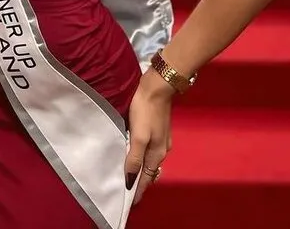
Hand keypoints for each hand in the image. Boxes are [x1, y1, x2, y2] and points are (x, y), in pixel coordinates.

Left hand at [125, 68, 172, 203]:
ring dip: (141, 169)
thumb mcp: (138, 135)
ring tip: (130, 175)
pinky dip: (143, 157)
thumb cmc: (146, 110)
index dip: (139, 189)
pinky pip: (150, 150)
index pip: (147, 178)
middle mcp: (162, 149)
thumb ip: (134, 157)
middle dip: (140, 181)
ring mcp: (161, 139)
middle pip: (150, 171)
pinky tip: (135, 154)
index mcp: (157, 153)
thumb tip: (130, 179)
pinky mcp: (158, 129)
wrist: (157, 87)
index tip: (131, 201)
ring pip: (150, 161)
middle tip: (128, 190)